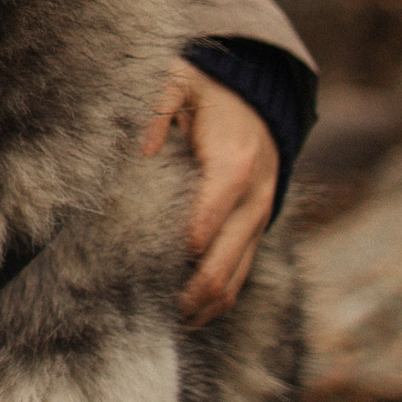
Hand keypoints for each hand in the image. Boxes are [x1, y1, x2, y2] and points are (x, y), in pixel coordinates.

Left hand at [143, 59, 278, 328]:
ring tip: (169, 320)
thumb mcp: (179, 81)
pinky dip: (219, 297)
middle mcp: (255, 195)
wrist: (258, 98)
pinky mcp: (255, 229)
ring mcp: (259, 217)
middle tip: (160, 307)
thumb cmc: (208, 92)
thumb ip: (159, 106)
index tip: (169, 254)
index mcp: (236, 161)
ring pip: (239, 273)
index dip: (197, 230)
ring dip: (207, 301)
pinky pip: (242, 272)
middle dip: (197, 284)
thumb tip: (142, 147)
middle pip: (230, 253)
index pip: (219, 203)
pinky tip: (189, 315)